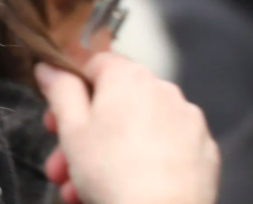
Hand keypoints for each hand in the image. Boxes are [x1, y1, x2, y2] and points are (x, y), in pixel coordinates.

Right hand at [36, 53, 219, 203]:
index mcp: (129, 76)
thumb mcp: (71, 128)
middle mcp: (163, 90)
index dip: (70, 91)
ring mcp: (187, 121)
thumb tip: (49, 67)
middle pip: (113, 103)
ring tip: (83, 187)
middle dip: (82, 133)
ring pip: (135, 130)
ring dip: (106, 153)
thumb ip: (59, 89)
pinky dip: (142, 163)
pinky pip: (163, 149)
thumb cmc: (112, 173)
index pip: (94, 65)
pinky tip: (123, 188)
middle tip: (62, 162)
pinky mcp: (203, 150)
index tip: (56, 118)